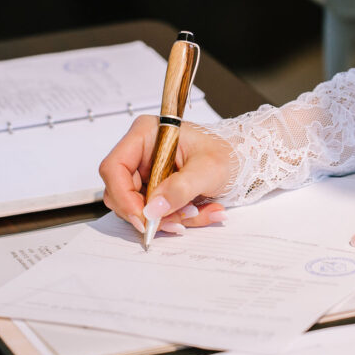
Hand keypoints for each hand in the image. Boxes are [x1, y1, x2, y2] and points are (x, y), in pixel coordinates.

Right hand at [98, 115, 232, 234]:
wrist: (240, 160)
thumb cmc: (226, 153)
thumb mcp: (208, 169)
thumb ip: (181, 188)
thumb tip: (154, 208)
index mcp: (146, 134)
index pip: (114, 167)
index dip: (122, 196)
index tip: (142, 218)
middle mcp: (140, 152)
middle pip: (120, 191)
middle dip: (148, 212)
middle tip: (176, 220)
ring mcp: (145, 171)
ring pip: (136, 206)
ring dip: (165, 217)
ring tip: (196, 211)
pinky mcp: (154, 187)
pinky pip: (153, 211)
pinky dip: (174, 218)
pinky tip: (197, 211)